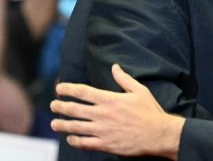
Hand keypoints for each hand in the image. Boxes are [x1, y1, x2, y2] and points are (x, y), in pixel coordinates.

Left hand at [50, 65, 183, 159]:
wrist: (159, 134)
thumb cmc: (150, 111)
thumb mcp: (139, 91)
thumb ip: (124, 79)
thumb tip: (115, 67)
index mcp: (110, 99)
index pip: (83, 92)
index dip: (68, 89)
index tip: (59, 88)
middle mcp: (102, 114)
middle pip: (74, 109)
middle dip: (60, 106)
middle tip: (53, 105)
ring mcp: (102, 131)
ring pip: (75, 127)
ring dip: (62, 124)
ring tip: (54, 123)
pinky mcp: (105, 144)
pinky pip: (84, 143)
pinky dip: (74, 140)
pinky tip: (70, 138)